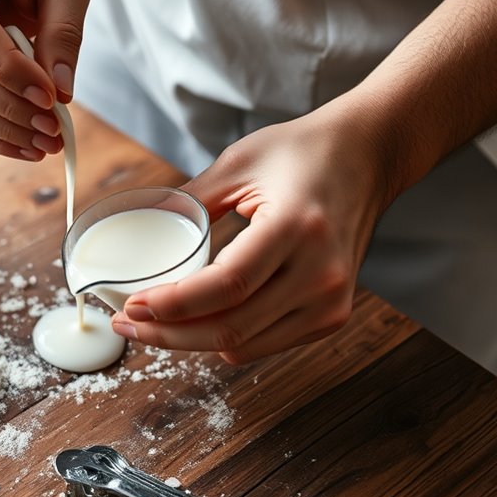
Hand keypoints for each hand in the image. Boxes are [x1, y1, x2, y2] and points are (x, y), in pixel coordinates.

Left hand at [111, 103, 390, 363]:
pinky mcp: (332, 315)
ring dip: (191, 341)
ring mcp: (331, 300)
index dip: (174, 304)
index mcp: (296, 227)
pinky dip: (224, 337)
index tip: (133, 304)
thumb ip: (188, 200)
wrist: (369, 156)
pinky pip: (264, 343)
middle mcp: (321, 272)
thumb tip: (136, 226)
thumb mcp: (239, 163)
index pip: (227, 285)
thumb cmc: (304, 152)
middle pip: (231, 326)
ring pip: (244, 344)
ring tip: (152, 325)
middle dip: (168, 333)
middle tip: (128, 323)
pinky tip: (194, 323)